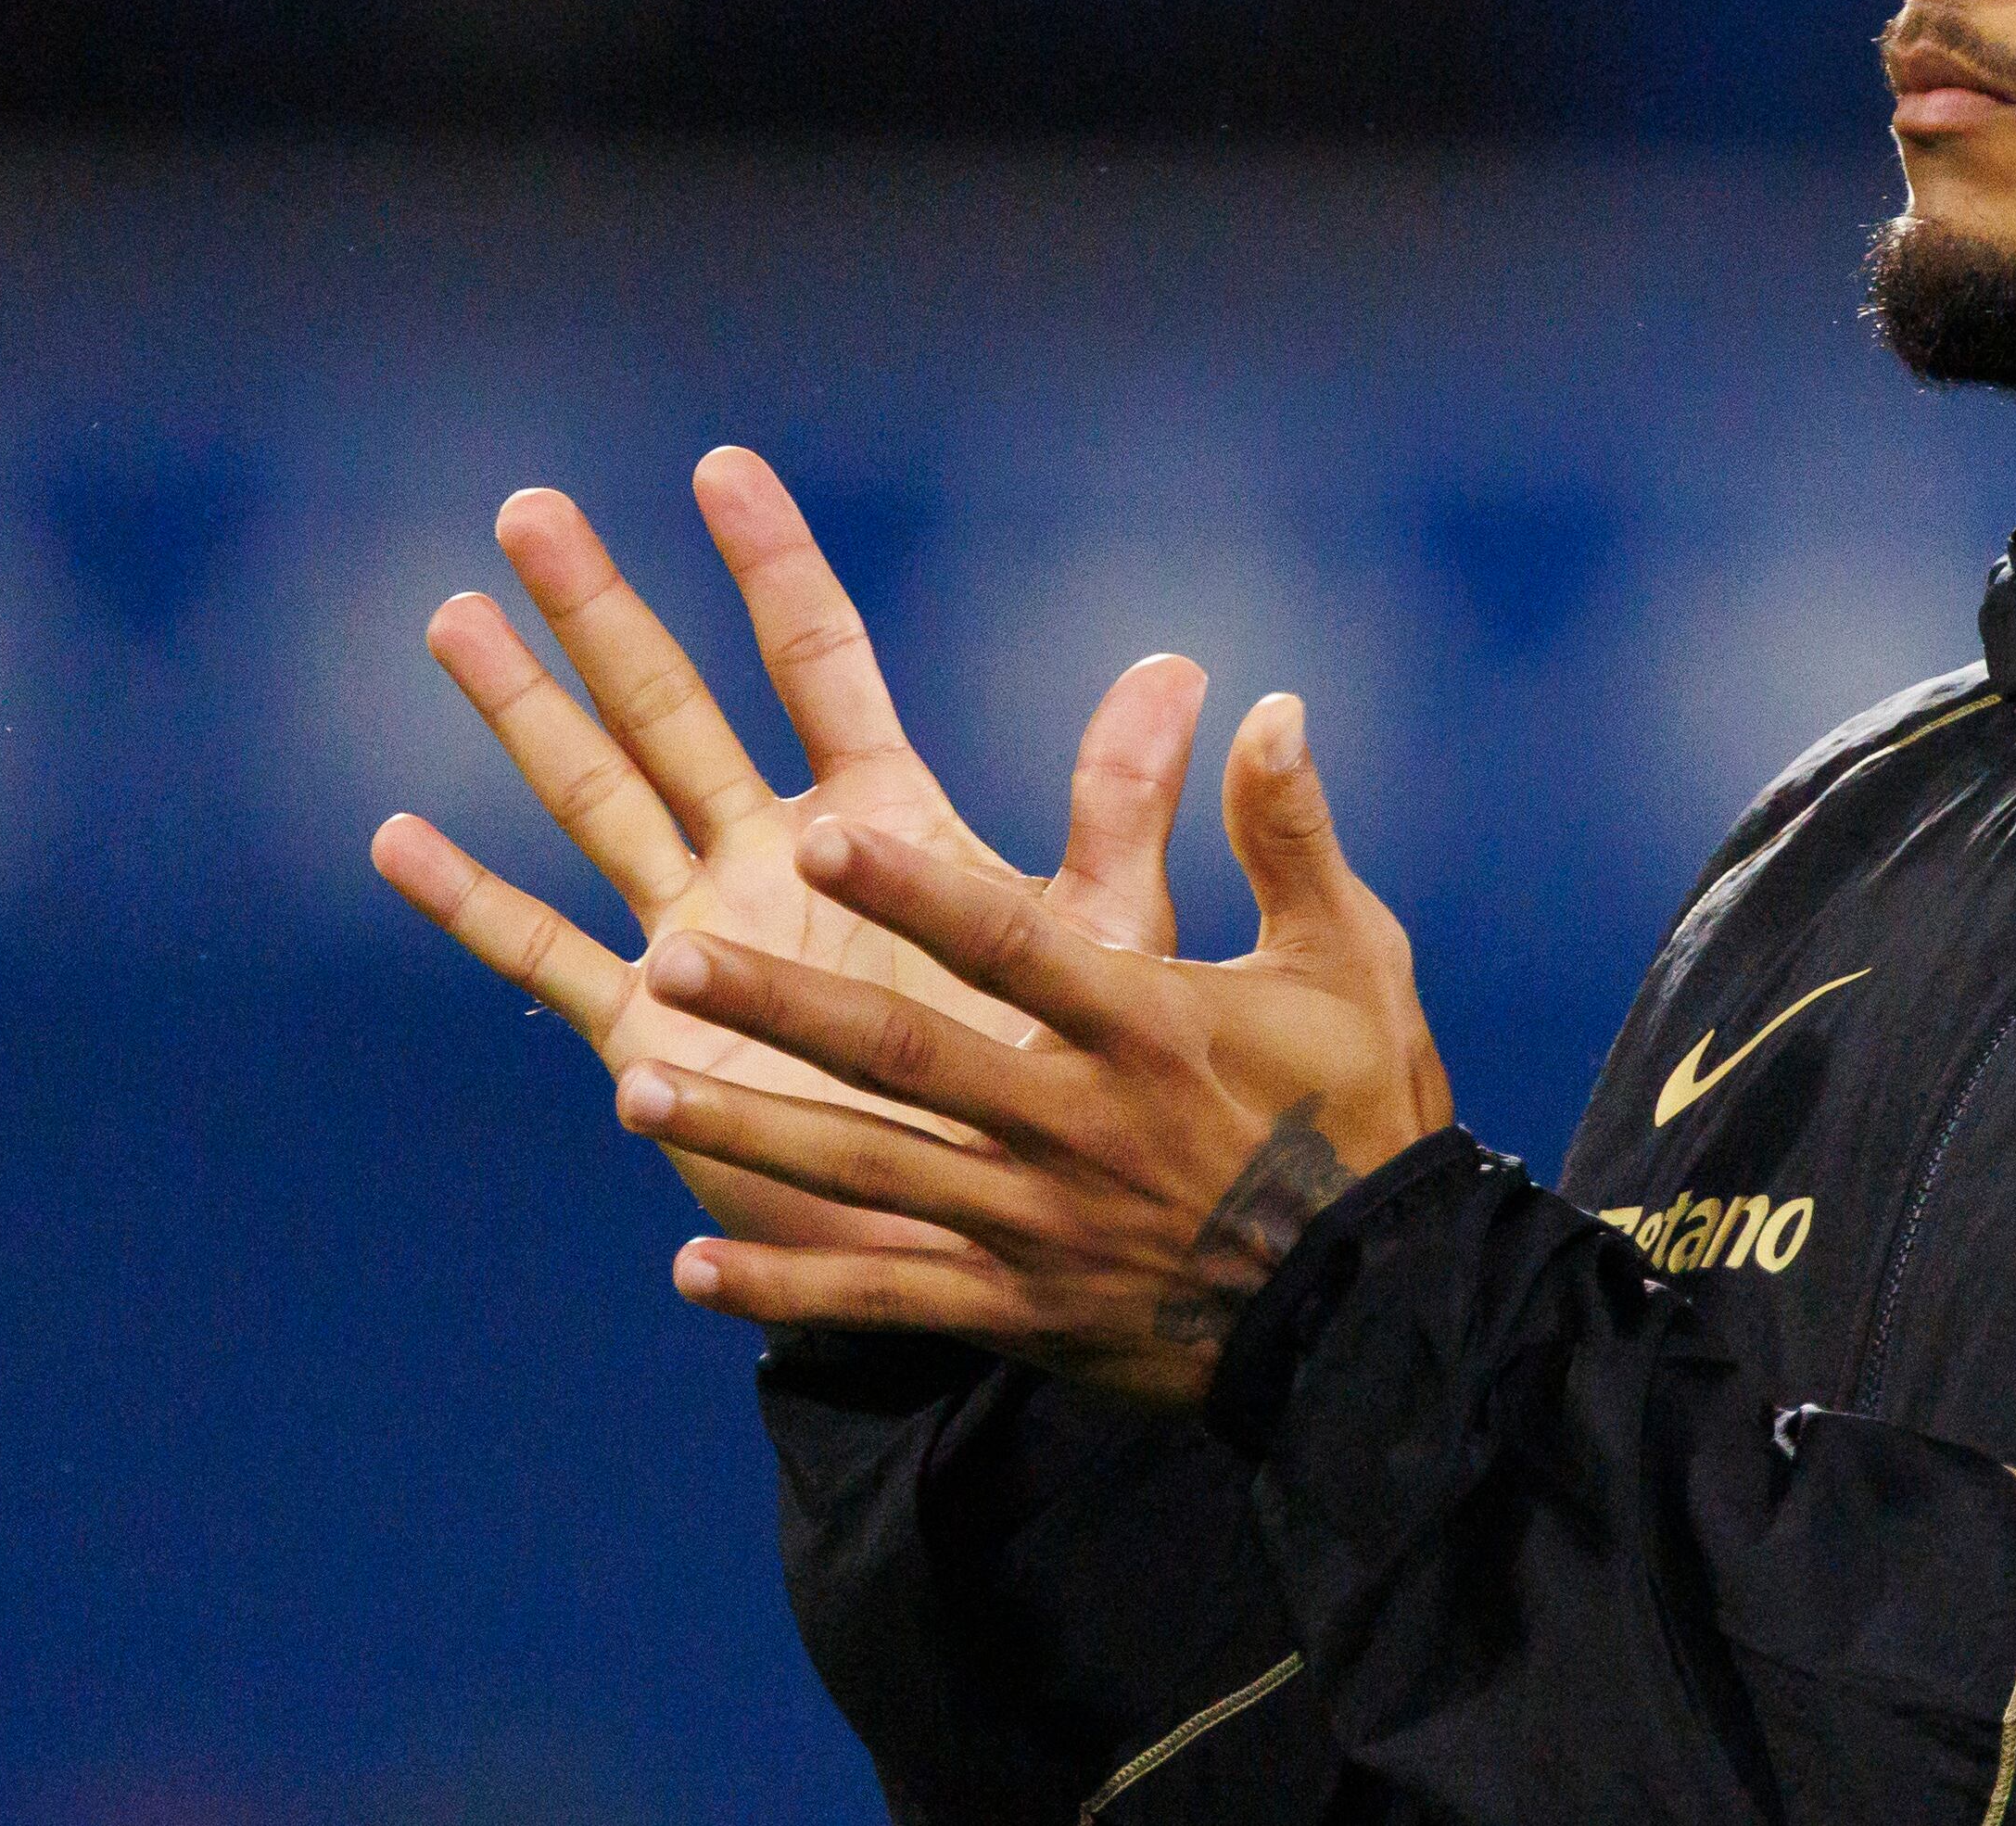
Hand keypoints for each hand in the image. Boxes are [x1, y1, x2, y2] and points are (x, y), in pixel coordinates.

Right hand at [373, 447, 1201, 1251]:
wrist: (999, 1229)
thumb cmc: (1067, 1085)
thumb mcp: (1100, 936)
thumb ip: (1119, 807)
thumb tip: (1188, 666)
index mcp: (882, 821)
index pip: (815, 661)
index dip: (772, 564)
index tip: (722, 466)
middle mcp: (776, 859)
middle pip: (673, 704)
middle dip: (602, 608)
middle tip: (532, 507)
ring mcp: (706, 938)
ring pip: (593, 797)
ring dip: (522, 712)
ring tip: (453, 615)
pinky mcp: (656, 1035)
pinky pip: (546, 956)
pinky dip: (472, 903)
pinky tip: (397, 839)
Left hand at [611, 690, 1452, 1410]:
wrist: (1382, 1310)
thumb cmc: (1367, 1112)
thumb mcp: (1349, 959)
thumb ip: (1288, 834)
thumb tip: (1269, 705)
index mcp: (1151, 1027)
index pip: (1015, 946)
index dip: (917, 889)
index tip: (823, 828)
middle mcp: (1078, 1123)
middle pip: (910, 1059)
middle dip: (785, 1008)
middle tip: (674, 958)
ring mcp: (1041, 1227)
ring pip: (872, 1176)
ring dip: (752, 1135)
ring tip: (634, 1094)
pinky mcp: (1023, 1309)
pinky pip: (888, 1302)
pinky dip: (788, 1293)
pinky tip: (689, 1273)